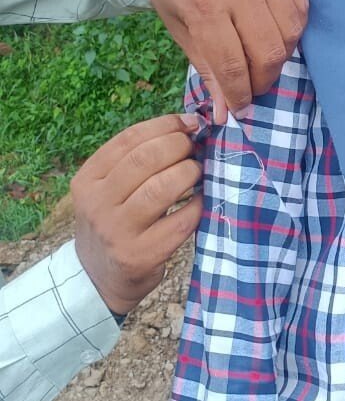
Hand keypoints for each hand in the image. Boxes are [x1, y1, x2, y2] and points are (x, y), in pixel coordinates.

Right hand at [72, 113, 202, 316]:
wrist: (99, 277)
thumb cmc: (114, 222)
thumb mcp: (108, 190)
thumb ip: (136, 160)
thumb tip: (185, 126)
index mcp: (88, 180)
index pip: (128, 140)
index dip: (164, 125)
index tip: (188, 122)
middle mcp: (97, 204)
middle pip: (145, 160)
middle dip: (178, 146)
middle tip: (195, 148)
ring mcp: (117, 231)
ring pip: (160, 188)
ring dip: (188, 173)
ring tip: (197, 171)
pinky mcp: (140, 255)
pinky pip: (179, 221)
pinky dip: (197, 206)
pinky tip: (201, 200)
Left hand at [134, 0, 307, 123]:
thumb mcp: (177, 27)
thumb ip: (206, 67)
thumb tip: (228, 111)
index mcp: (203, 2)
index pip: (232, 63)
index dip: (239, 94)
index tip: (240, 108)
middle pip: (269, 51)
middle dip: (262, 80)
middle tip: (253, 86)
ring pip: (291, 32)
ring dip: (280, 57)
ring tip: (263, 60)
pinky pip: (300, 6)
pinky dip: (292, 28)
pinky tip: (274, 33)